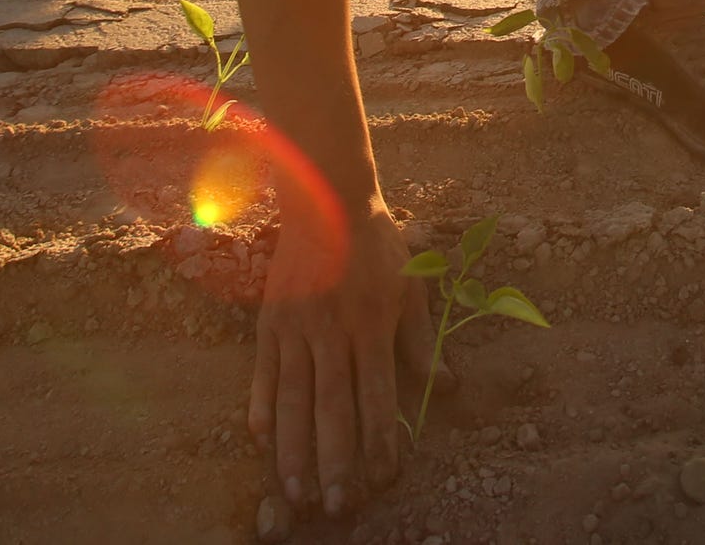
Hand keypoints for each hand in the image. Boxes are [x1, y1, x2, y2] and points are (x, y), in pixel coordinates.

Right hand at [249, 198, 435, 519]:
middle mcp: (333, 332)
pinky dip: (258, 404)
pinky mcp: (269, 321)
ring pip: (293, 399)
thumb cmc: (379, 245)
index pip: (378, 395)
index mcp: (373, 325)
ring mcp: (297, 328)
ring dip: (294, 448)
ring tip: (294, 491)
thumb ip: (423, 341)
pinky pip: (262, 370)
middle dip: (336, 461)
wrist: (328, 198)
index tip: (383, 477)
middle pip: (333, 407)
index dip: (380, 440)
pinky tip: (258, 437)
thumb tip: (445, 387)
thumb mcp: (413, 286)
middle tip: (336, 505)